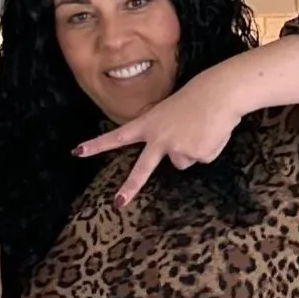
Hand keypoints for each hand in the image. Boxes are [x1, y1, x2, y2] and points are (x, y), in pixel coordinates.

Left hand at [76, 64, 244, 206]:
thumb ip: (164, 136)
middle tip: (118, 204)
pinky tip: (211, 132)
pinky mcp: (196, 155)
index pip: (118, 137)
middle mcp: (159, 139)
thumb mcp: (170, 113)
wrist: (221, 93)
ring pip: (182, 162)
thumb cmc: (197, 98)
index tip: (77, 153)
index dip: (97, 145)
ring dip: (193, 149)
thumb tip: (176, 159)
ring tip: (200, 129)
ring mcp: (177, 149)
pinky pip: (202, 158)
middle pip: (142, 169)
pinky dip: (209, 148)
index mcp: (148, 124)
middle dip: (130, 187)